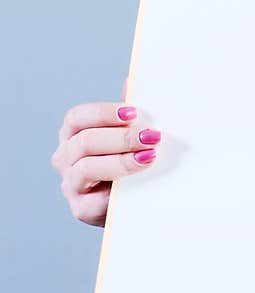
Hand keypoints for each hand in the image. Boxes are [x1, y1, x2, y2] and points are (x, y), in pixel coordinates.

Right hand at [50, 75, 161, 226]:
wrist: (137, 210)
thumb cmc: (133, 170)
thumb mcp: (132, 142)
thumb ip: (129, 118)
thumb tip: (134, 83)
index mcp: (73, 136)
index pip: (77, 118)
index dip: (104, 113)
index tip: (133, 113)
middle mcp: (66, 159)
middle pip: (84, 141)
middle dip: (121, 137)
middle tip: (152, 137)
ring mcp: (71, 185)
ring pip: (87, 167)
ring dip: (121, 160)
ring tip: (149, 157)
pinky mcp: (81, 209)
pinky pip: (96, 198)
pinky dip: (118, 188)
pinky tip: (138, 184)